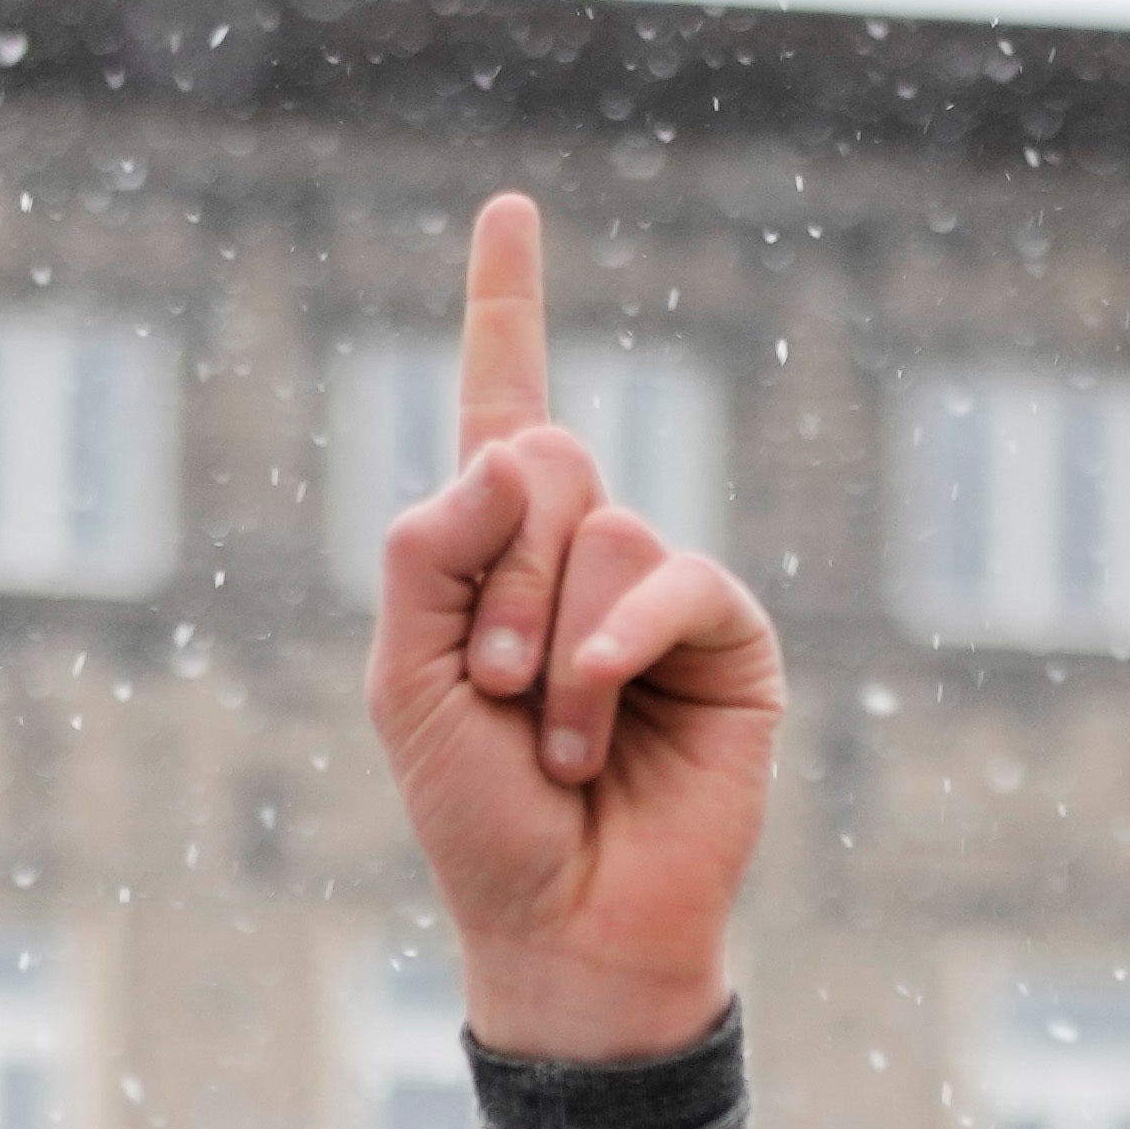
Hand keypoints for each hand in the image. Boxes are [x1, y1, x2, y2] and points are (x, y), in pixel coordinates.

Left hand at [369, 192, 777, 1067]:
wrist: (564, 922)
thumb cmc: (476, 817)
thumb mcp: (402, 679)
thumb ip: (425, 551)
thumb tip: (518, 449)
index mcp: (494, 552)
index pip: (502, 402)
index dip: (508, 304)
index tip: (511, 206)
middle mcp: (584, 551)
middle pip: (540, 454)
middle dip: (499, 573)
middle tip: (489, 688)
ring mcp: (660, 588)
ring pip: (602, 525)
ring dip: (550, 642)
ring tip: (552, 739)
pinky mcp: (727, 633)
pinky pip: (671, 577)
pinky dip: (615, 648)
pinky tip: (595, 721)